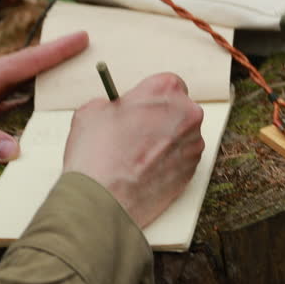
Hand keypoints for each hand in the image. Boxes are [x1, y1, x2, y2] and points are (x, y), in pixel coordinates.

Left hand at [0, 31, 87, 161]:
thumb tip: (14, 150)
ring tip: (71, 79)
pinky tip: (37, 113)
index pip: (25, 62)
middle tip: (88, 49)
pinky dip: (26, 107)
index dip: (55, 51)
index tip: (82, 37)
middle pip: (28, 69)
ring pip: (20, 88)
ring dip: (43, 83)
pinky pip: (8, 107)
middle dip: (56, 59)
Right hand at [63, 73, 204, 227]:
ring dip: (164, 140)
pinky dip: (167, 162)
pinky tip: (143, 170)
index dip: (152, 96)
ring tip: (136, 154)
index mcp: (165, 91)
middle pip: (178, 109)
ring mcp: (193, 145)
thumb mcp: (92, 110)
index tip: (140, 105)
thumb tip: (116, 109)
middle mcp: (186, 114)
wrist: (103, 200)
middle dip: (160, 117)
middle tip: (136, 130)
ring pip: (181, 135)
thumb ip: (112, 103)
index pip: (168, 83)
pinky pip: (181, 159)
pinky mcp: (193, 171)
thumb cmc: (97, 154)